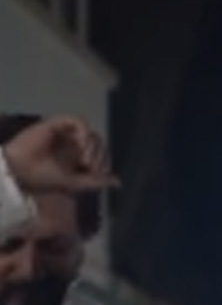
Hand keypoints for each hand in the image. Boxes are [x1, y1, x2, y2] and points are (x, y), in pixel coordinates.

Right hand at [1, 116, 118, 193]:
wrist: (20, 171)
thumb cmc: (43, 178)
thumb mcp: (74, 183)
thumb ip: (95, 181)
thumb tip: (118, 181)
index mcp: (76, 157)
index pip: (100, 153)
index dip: (104, 162)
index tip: (98, 173)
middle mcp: (71, 144)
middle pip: (98, 142)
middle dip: (100, 156)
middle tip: (91, 167)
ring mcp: (64, 133)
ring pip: (90, 132)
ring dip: (93, 147)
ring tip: (85, 160)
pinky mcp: (55, 124)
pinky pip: (78, 121)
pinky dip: (84, 133)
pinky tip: (81, 145)